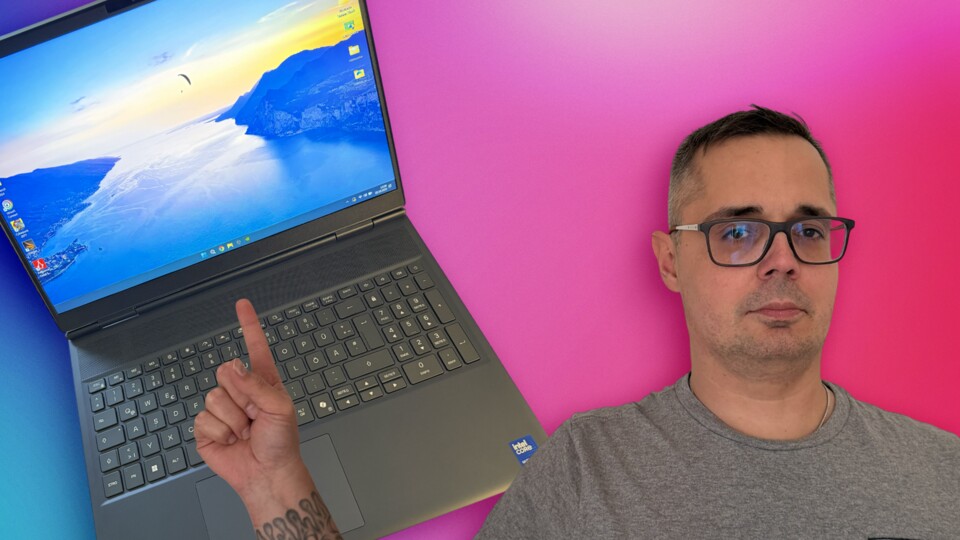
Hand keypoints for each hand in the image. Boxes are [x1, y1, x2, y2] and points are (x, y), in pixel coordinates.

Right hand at [194, 299, 313, 517]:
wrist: (267, 473)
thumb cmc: (281, 442)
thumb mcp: (279, 408)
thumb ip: (256, 385)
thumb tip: (232, 367)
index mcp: (262, 382)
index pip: (255, 347)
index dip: (248, 325)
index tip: (242, 304)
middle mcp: (241, 391)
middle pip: (225, 372)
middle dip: (241, 396)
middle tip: (255, 416)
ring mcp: (222, 408)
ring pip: (214, 396)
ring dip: (234, 418)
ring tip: (246, 431)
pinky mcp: (207, 427)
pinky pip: (204, 418)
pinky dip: (221, 431)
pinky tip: (231, 440)